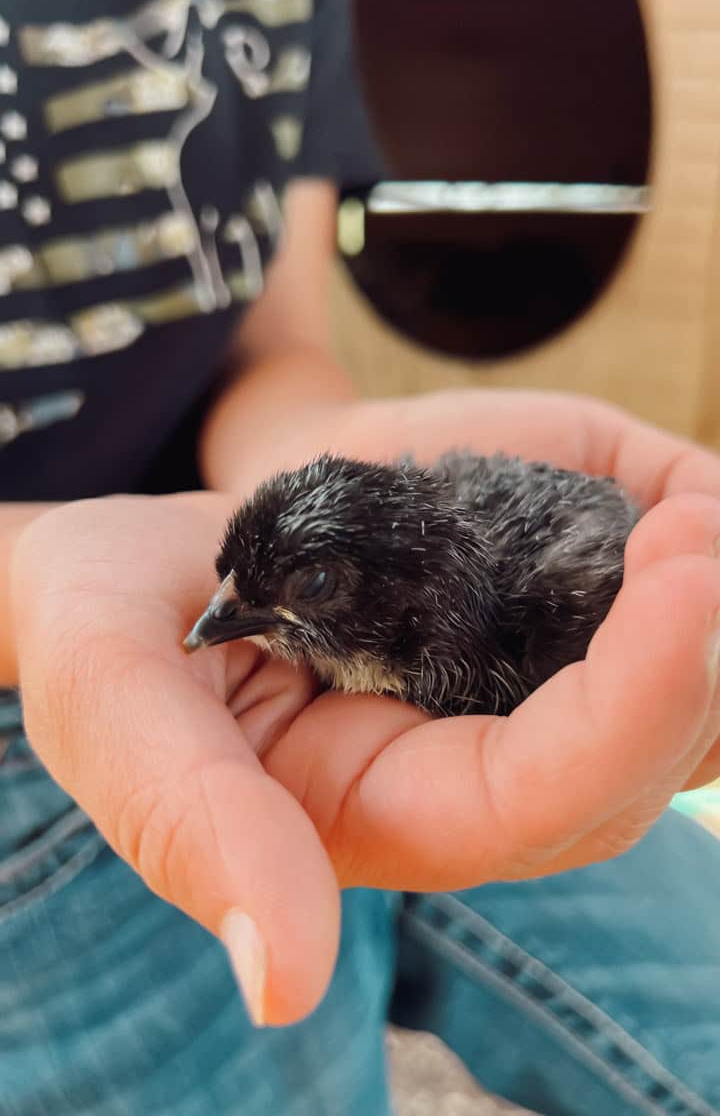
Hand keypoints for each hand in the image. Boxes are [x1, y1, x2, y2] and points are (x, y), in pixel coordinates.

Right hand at [10, 390, 719, 1029]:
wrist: (138, 568)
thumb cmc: (107, 626)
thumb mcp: (115, 702)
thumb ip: (186, 822)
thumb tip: (282, 987)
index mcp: (373, 815)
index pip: (534, 800)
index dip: (629, 709)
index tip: (689, 579)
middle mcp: (462, 780)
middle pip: (637, 763)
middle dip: (695, 648)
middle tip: (704, 519)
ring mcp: (499, 711)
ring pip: (666, 715)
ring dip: (703, 620)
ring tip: (701, 507)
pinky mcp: (512, 644)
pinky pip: (632, 638)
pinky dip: (665, 586)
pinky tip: (674, 507)